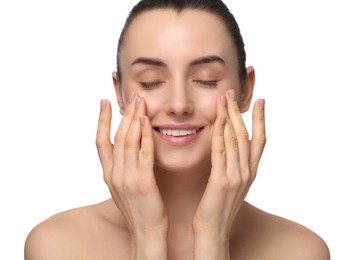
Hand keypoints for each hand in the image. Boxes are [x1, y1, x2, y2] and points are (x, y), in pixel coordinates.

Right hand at [96, 93, 167, 258]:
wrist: (146, 233)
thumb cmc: (138, 210)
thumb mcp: (123, 188)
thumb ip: (122, 169)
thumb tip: (126, 152)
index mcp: (108, 175)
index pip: (101, 142)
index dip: (102, 121)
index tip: (104, 102)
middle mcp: (114, 174)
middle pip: (116, 137)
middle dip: (123, 114)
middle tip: (130, 96)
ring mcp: (127, 178)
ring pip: (127, 141)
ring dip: (133, 119)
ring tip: (139, 102)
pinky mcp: (143, 182)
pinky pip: (143, 153)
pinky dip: (144, 135)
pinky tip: (147, 121)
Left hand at [193, 89, 265, 258]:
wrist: (213, 231)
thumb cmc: (218, 207)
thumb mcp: (230, 184)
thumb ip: (232, 166)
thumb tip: (229, 148)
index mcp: (250, 172)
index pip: (259, 141)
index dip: (260, 120)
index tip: (259, 101)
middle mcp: (247, 172)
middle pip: (246, 135)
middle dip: (239, 112)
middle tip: (233, 92)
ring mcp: (236, 177)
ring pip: (235, 140)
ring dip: (229, 117)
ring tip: (224, 99)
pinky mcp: (221, 182)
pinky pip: (221, 153)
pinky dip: (220, 135)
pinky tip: (217, 121)